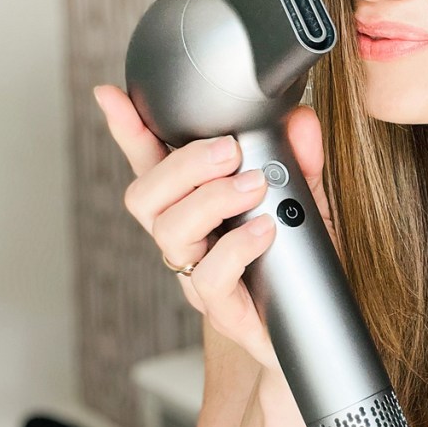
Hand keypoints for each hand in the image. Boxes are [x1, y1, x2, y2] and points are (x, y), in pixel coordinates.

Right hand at [92, 84, 337, 372]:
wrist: (316, 331)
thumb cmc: (299, 263)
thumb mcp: (307, 202)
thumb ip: (300, 162)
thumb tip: (301, 120)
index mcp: (197, 207)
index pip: (152, 165)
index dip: (128, 131)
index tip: (111, 95)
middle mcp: (187, 240)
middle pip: (145, 195)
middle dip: (183, 163)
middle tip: (229, 149)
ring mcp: (198, 276)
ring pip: (170, 231)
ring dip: (211, 198)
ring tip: (254, 186)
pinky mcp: (222, 309)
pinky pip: (210, 276)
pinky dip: (237, 246)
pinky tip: (266, 230)